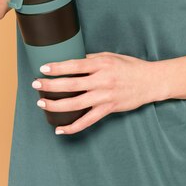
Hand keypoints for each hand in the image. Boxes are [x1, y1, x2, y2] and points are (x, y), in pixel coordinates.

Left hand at [32, 51, 155, 134]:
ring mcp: (105, 96)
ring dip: (56, 105)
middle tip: (36, 84)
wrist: (149, 81)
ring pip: (76, 104)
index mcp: (102, 64)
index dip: (58, 67)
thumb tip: (72, 60)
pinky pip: (87, 121)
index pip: (75, 65)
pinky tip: (60, 129)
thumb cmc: (130, 66)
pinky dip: (73, 127)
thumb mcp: (110, 56)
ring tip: (42, 103)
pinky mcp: (108, 109)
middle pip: (71, 85)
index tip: (43, 68)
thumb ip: (91, 59)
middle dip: (51, 85)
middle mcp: (102, 80)